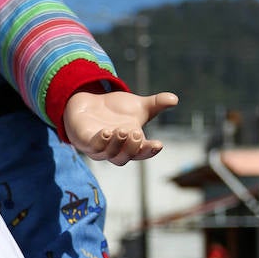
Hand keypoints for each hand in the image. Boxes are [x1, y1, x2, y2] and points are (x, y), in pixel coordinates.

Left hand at [63, 89, 178, 164]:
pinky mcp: (84, 141)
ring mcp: (99, 148)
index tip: (159, 144)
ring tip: (123, 130)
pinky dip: (101, 141)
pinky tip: (107, 132)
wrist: (89, 102)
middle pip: (124, 158)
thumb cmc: (116, 110)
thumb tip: (174, 99)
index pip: (141, 153)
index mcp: (131, 144)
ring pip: (109, 154)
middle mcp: (115, 150)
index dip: (149, 151)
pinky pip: (93, 146)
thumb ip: (156, 104)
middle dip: (131, 148)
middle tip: (136, 134)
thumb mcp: (138, 106)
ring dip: (117, 144)